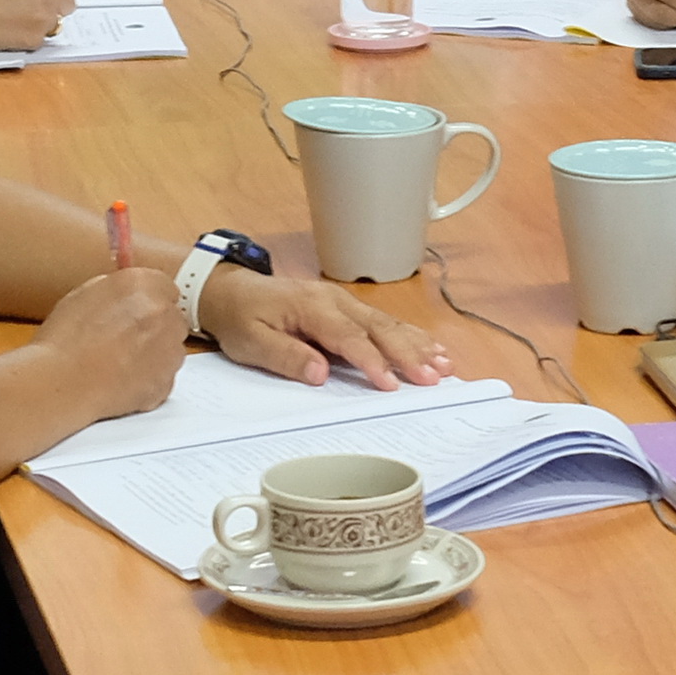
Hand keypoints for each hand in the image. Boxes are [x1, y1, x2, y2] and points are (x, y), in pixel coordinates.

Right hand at [0, 0, 78, 51]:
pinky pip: (40, 39)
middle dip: (54, 4)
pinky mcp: (35, 39)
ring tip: (13, 19)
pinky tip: (6, 31)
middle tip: (30, 6)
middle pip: (69, 1)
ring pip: (55, 22)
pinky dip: (27, 37)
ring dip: (40, 22)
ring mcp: (44, 16)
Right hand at [31, 264, 187, 419]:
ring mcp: (170, 350)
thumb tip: (126, 290)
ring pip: (171, 347)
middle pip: (171, 316)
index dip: (147, 300)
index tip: (136, 309)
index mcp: (143, 285)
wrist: (62, 383)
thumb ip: (115, 287)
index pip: (164, 286)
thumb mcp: (83, 295)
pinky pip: (164, 376)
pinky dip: (149, 378)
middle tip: (124, 336)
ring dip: (154, 351)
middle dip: (154, 325)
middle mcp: (163, 314)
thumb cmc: (64, 340)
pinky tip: (122, 379)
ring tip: (119, 360)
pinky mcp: (166, 383)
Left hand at [197, 270, 453, 389]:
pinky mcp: (348, 308)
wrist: (230, 290)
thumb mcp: (251, 342)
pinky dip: (410, 336)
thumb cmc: (240, 318)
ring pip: (388, 324)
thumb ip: (286, 356)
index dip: (371, 361)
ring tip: (445, 364)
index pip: (348, 337)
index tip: (390, 384)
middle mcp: (334, 301)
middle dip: (409, 354)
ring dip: (417, 345)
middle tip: (434, 377)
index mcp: (311, 307)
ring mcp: (344, 302)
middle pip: (378, 329)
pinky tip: (431, 348)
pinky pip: (383, 322)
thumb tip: (320, 373)